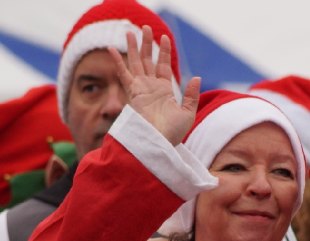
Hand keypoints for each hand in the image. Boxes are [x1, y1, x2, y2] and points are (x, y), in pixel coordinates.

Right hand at [110, 25, 200, 145]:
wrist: (159, 143)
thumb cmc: (172, 134)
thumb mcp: (188, 113)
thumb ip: (192, 95)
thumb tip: (196, 77)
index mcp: (164, 91)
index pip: (163, 66)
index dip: (164, 52)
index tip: (165, 38)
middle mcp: (151, 88)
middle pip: (148, 61)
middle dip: (147, 44)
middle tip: (145, 27)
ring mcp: (141, 89)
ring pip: (136, 63)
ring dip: (133, 47)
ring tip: (130, 31)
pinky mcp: (133, 93)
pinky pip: (124, 74)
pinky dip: (118, 62)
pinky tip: (112, 49)